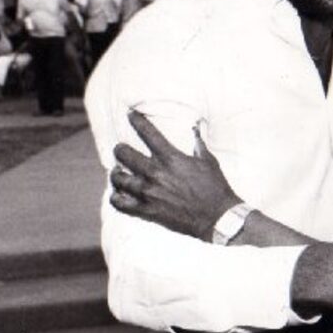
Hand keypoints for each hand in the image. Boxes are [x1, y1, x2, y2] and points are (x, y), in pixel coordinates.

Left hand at [110, 111, 241, 240]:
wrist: (217, 217)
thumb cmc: (215, 187)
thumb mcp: (208, 161)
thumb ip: (198, 143)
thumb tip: (195, 128)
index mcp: (171, 158)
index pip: (148, 133)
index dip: (137, 121)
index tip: (130, 115)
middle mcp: (156, 173)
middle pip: (124, 154)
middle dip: (120, 149)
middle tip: (120, 149)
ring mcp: (149, 193)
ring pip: (119, 179)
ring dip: (116, 174)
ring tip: (117, 172)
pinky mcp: (147, 212)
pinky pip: (121, 204)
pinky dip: (116, 197)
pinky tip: (118, 193)